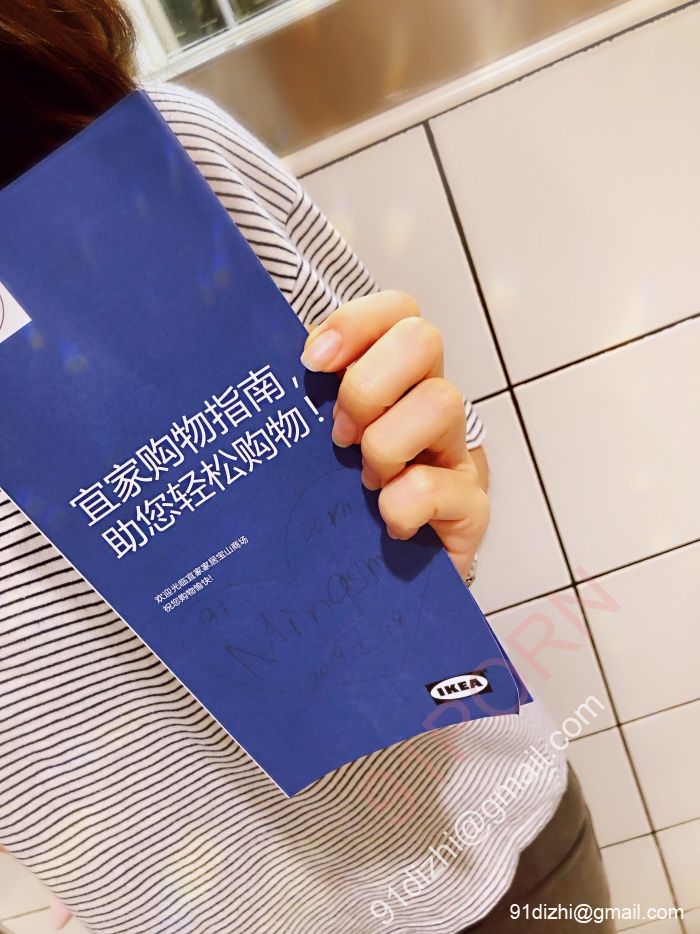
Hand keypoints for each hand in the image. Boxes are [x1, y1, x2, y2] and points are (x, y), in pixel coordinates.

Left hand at [300, 290, 489, 578]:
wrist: (376, 584)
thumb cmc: (339, 507)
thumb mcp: (315, 449)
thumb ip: (300, 408)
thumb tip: (253, 371)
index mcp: (394, 381)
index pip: (397, 312)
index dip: (356, 323)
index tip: (313, 362)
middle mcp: (430, 405)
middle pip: (423, 339)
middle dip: (368, 385)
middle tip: (339, 436)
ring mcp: (457, 453)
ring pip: (441, 402)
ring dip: (386, 444)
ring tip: (365, 481)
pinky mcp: (471, 506)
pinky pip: (441, 486)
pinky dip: (403, 503)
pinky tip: (388, 523)